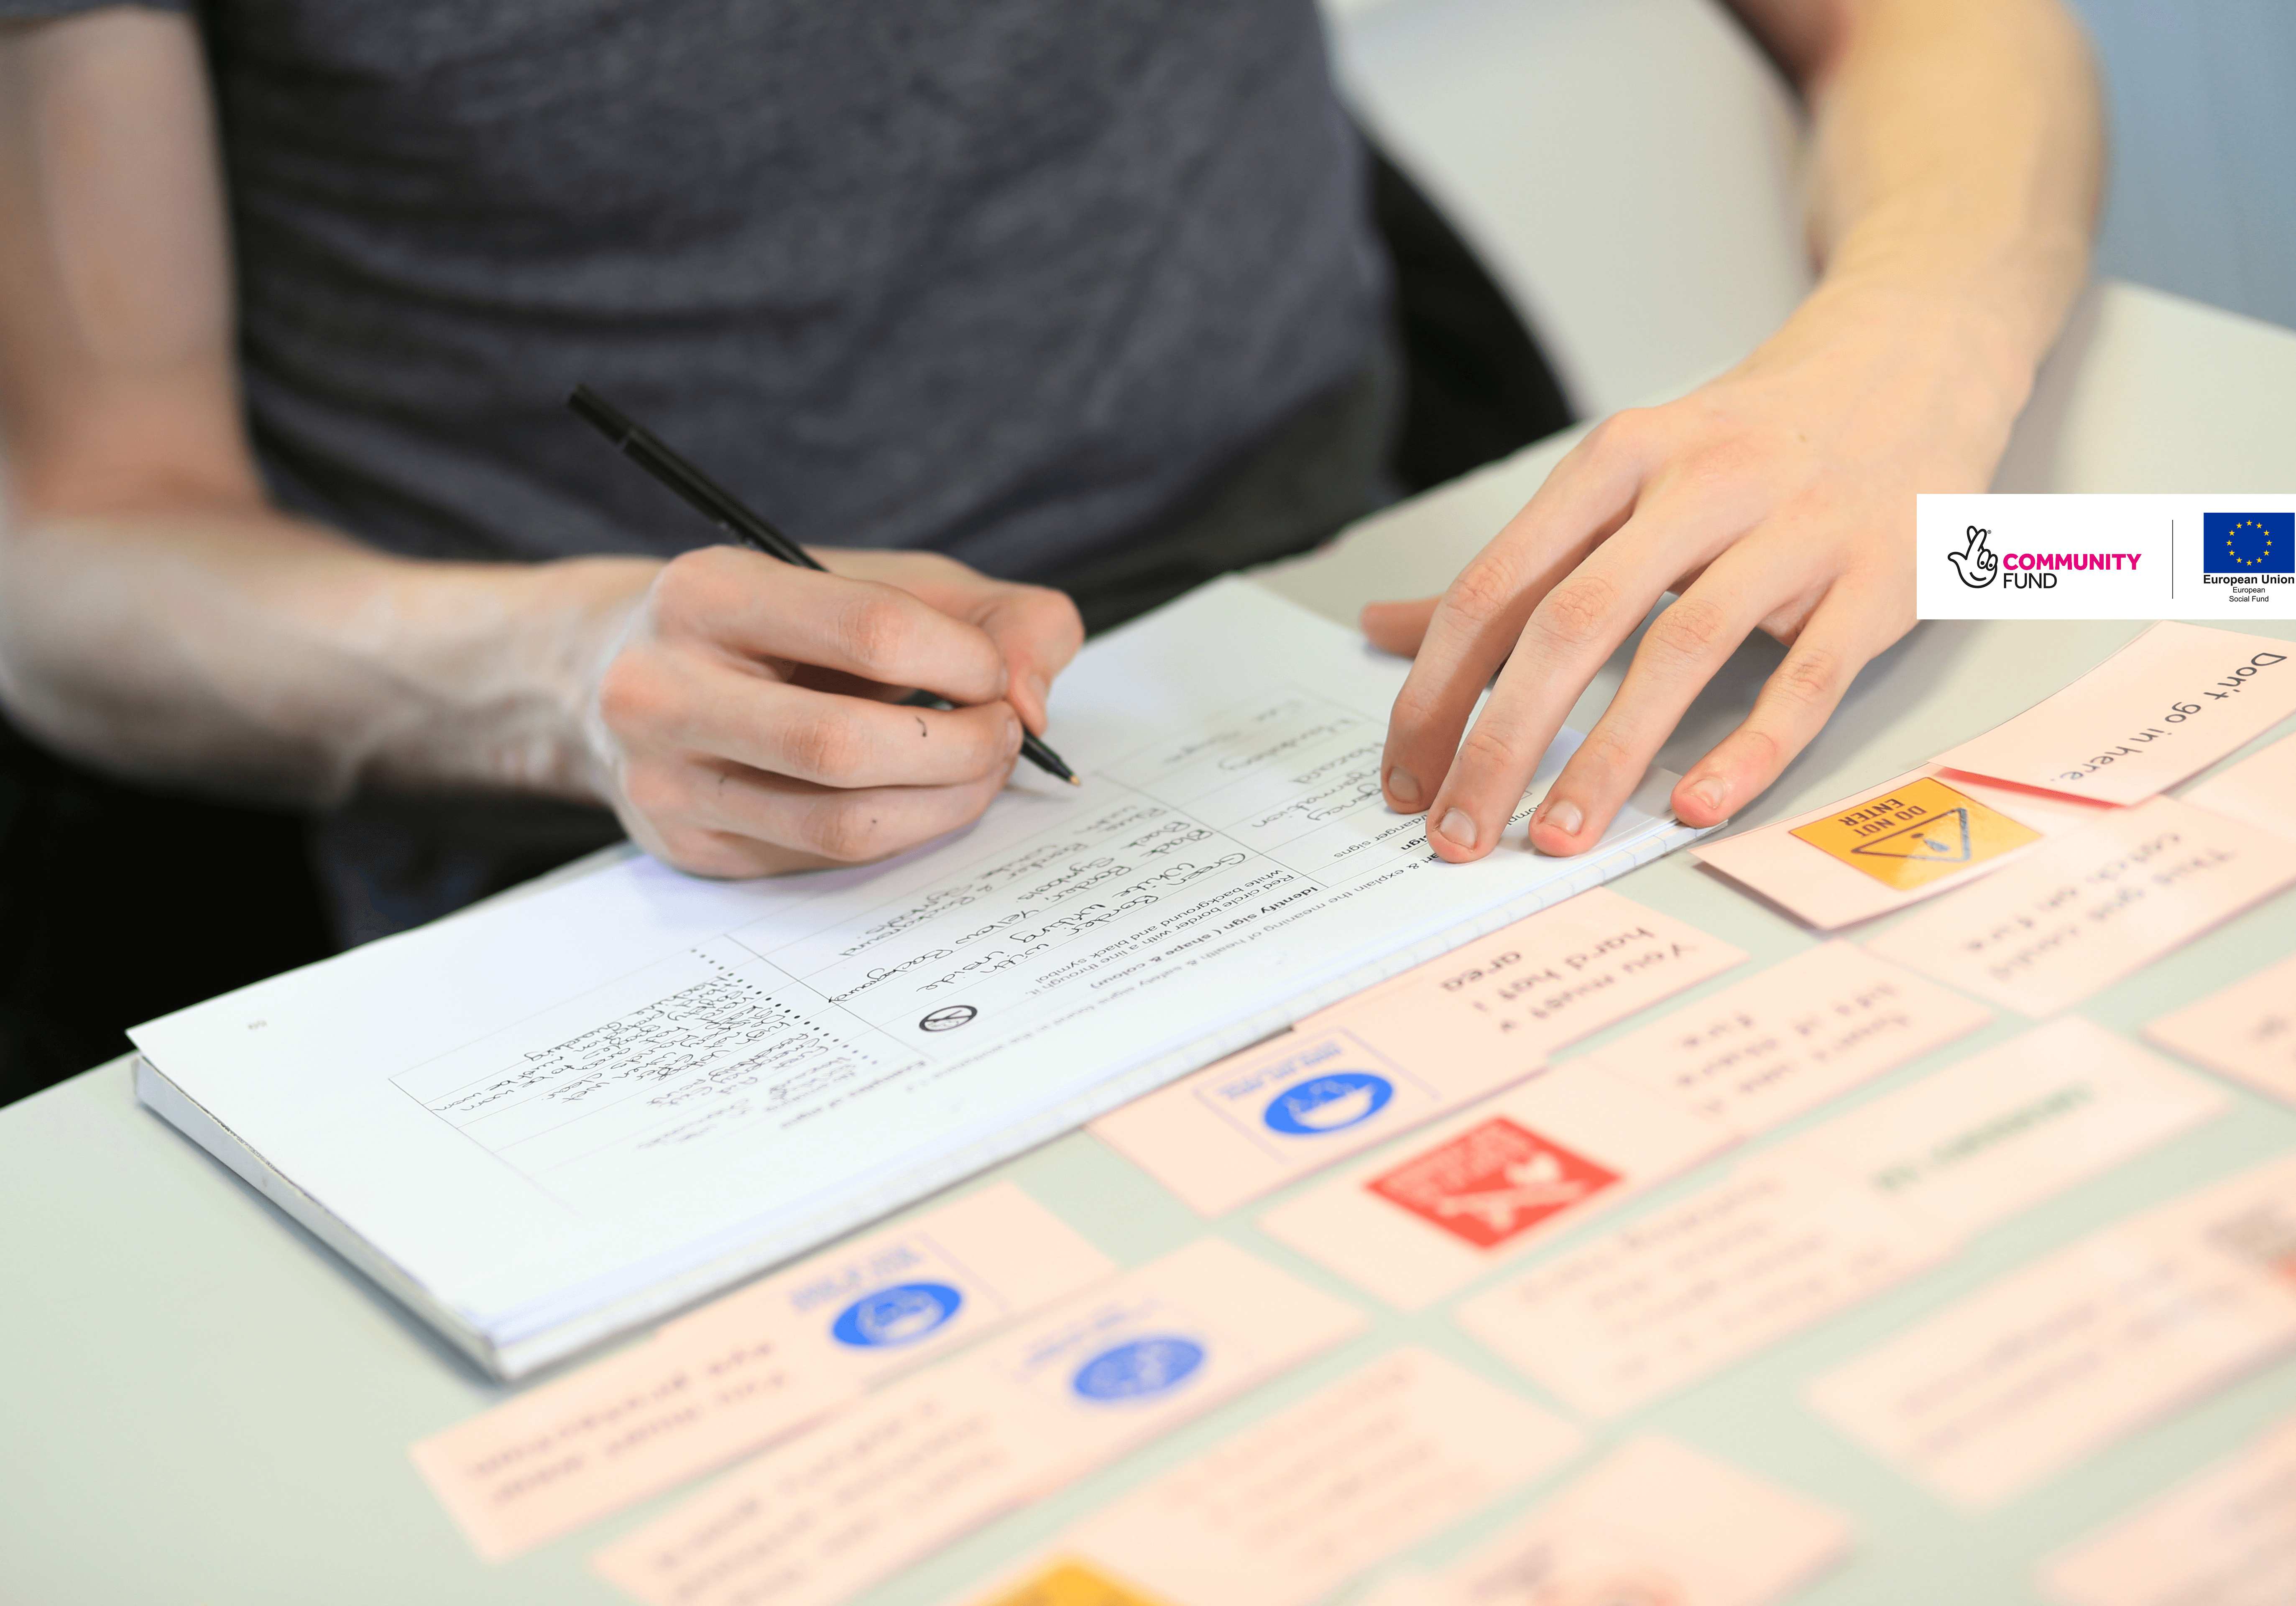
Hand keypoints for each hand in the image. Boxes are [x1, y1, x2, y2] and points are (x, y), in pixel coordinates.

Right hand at [589, 546, 1082, 876]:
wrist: (616, 672)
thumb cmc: (779, 624)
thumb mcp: (882, 582)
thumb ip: (994, 615)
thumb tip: (1034, 698)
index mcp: (708, 594)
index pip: (872, 632)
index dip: (966, 661)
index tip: (997, 674)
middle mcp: (663, 689)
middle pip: (846, 744)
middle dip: (963, 748)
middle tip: (1006, 736)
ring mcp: (665, 780)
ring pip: (841, 822)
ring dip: (944, 804)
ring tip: (980, 770)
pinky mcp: (689, 847)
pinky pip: (823, 857)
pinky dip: (899, 830)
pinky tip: (918, 796)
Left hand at [1369, 288, 2023, 860]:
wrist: (1909, 364)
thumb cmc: (1744, 446)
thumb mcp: (1619, 481)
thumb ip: (1513, 566)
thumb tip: (1383, 629)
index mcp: (1617, 460)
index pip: (1498, 586)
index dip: (1436, 690)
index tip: (1404, 774)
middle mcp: (1699, 487)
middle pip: (1573, 622)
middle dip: (1501, 738)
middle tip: (1459, 829)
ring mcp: (1794, 533)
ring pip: (1682, 651)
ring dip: (1609, 755)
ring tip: (1557, 836)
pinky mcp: (1874, 584)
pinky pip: (1805, 680)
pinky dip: (1749, 749)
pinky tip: (1696, 805)